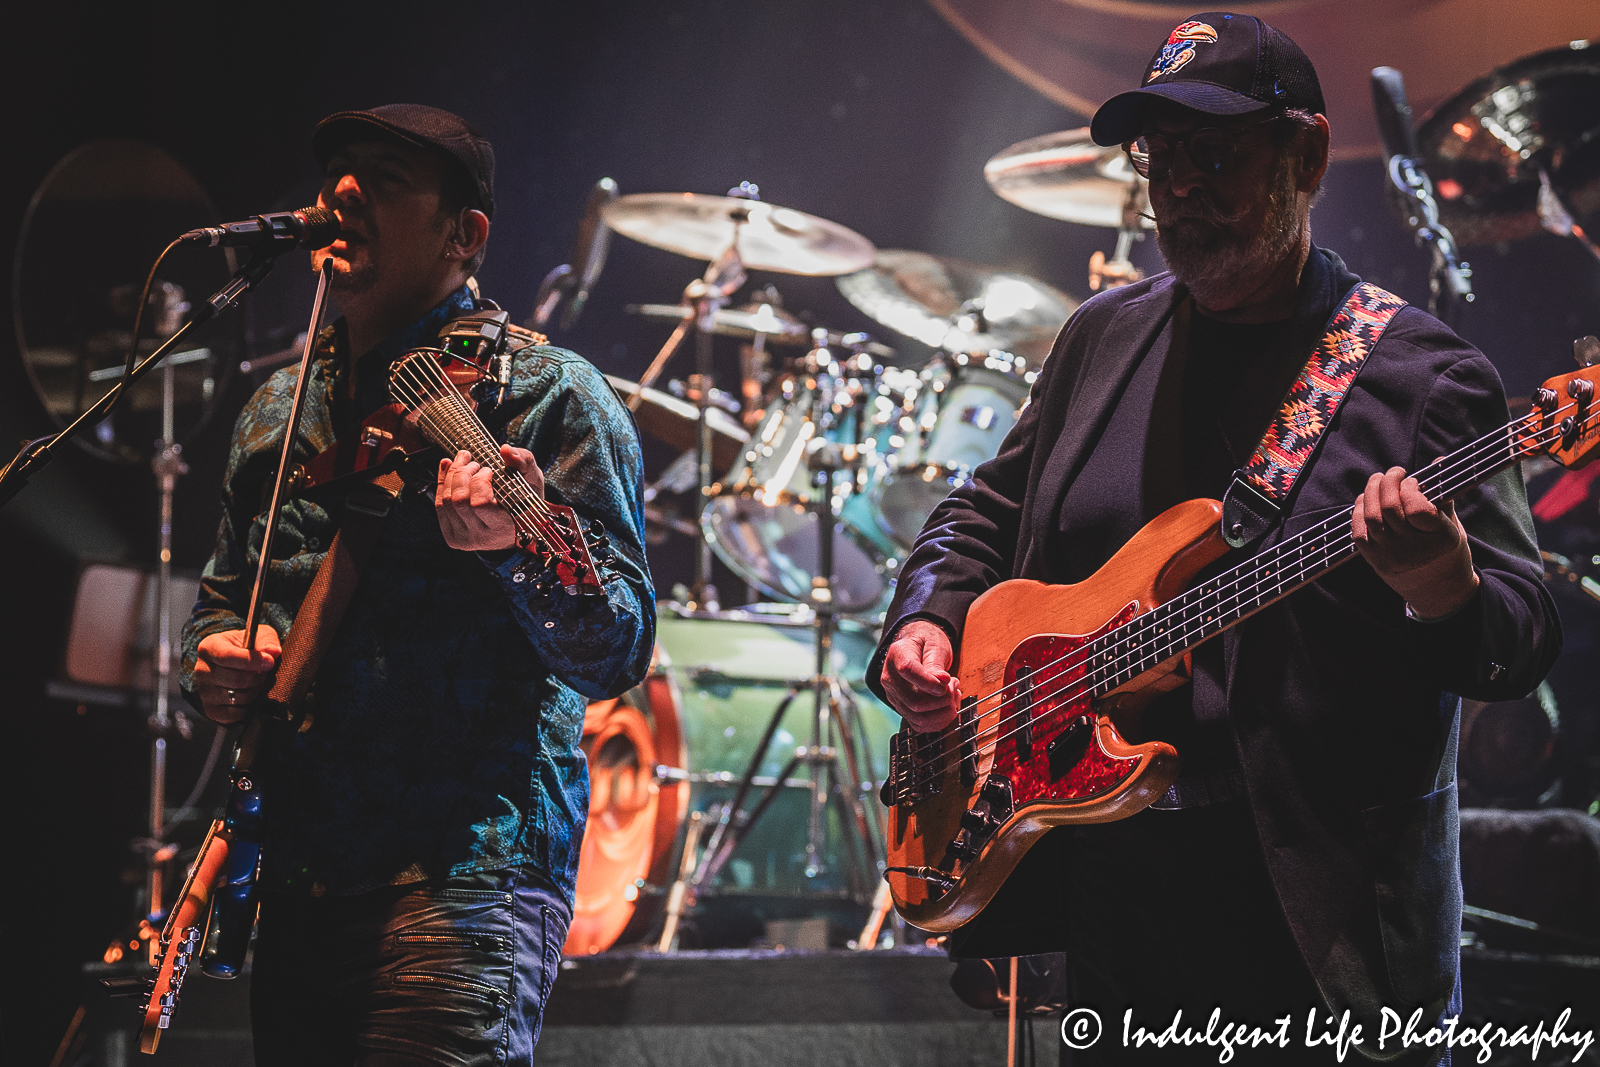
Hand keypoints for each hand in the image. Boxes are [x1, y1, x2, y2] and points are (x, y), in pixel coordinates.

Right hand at [193, 626, 280, 723]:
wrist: (233, 665)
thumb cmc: (247, 648)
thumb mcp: (258, 636)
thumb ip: (267, 641)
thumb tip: (272, 651)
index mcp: (209, 647)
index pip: (227, 656)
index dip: (252, 661)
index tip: (270, 662)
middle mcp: (202, 670)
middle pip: (236, 679)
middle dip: (257, 677)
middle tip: (264, 672)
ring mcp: (204, 692)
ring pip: (238, 697)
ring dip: (255, 691)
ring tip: (256, 682)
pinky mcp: (211, 710)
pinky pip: (235, 714)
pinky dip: (249, 707)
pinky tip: (249, 695)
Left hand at [436, 445, 544, 550]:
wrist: (519, 525)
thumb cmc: (526, 501)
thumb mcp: (532, 480)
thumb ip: (523, 462)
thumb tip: (504, 449)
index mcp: (502, 528)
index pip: (480, 503)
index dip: (480, 481)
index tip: (490, 470)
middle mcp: (480, 537)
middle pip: (458, 500)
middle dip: (463, 473)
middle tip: (474, 463)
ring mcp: (463, 538)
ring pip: (446, 501)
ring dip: (452, 474)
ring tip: (464, 462)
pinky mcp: (451, 535)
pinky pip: (439, 504)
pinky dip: (442, 482)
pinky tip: (450, 468)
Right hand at [880, 620, 960, 732]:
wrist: (917, 648)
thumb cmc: (926, 643)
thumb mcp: (935, 645)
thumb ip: (936, 663)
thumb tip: (942, 681)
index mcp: (896, 655)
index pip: (908, 671)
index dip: (929, 681)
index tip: (947, 681)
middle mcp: (890, 678)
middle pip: (914, 701)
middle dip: (942, 699)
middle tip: (954, 686)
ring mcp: (894, 695)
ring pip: (918, 717)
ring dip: (943, 711)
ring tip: (953, 695)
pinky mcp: (902, 708)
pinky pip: (919, 725)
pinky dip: (939, 721)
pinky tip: (947, 707)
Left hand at [1351, 465, 1478, 618]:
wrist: (1438, 590)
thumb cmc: (1447, 550)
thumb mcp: (1453, 526)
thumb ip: (1442, 495)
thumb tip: (1438, 460)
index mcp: (1441, 539)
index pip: (1416, 508)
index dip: (1410, 489)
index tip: (1413, 480)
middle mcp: (1414, 550)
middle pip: (1389, 508)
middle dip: (1388, 483)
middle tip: (1394, 473)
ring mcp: (1391, 557)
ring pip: (1371, 518)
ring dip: (1370, 493)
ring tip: (1377, 481)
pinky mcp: (1375, 562)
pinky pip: (1359, 532)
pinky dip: (1358, 512)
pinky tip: (1365, 500)